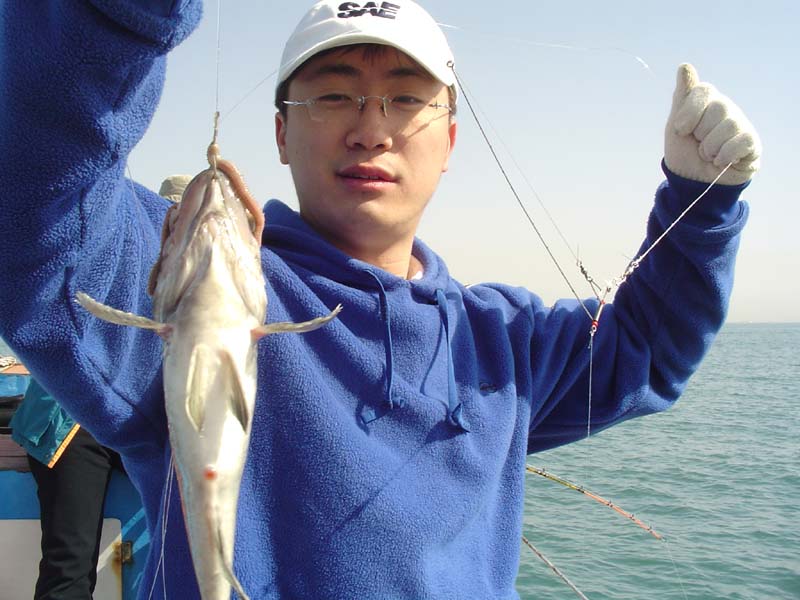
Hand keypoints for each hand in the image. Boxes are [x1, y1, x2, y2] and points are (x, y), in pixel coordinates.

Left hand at [665, 63, 760, 184]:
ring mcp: (740, 124)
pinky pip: (740, 142)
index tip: (681, 129)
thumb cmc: (685, 151)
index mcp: (707, 101)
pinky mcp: (751, 142)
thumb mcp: (676, 125)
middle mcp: (726, 108)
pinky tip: (720, 162)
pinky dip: (724, 156)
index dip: (690, 112)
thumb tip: (685, 67)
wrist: (693, 182)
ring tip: (707, 154)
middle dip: (700, 134)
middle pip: (717, 108)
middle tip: (698, 143)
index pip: (704, 90)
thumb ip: (681, 98)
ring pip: (728, 126)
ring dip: (709, 148)